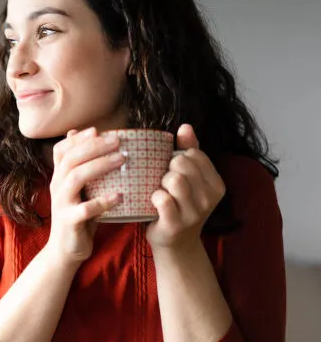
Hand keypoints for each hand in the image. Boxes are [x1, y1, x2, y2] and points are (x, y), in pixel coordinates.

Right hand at [47, 127, 126, 262]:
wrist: (65, 250)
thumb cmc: (78, 216)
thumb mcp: (77, 191)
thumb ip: (80, 168)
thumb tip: (83, 140)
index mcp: (59, 178)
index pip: (61, 151)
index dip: (77, 139)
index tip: (97, 130)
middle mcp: (57, 187)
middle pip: (71, 159)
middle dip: (94, 146)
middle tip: (118, 140)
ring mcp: (62, 204)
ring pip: (76, 178)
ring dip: (100, 166)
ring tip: (122, 160)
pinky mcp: (70, 221)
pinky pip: (86, 209)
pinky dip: (103, 201)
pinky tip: (120, 196)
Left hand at [146, 124, 226, 250]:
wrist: (174, 244)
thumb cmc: (178, 205)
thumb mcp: (188, 179)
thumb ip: (189, 151)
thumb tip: (186, 126)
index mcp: (216, 184)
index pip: (194, 154)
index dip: (177, 157)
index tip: (173, 170)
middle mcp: (210, 198)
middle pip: (182, 164)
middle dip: (167, 169)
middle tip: (164, 182)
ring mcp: (195, 213)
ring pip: (173, 179)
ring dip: (159, 183)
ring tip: (160, 191)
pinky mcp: (177, 224)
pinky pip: (162, 199)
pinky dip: (154, 197)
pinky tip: (154, 202)